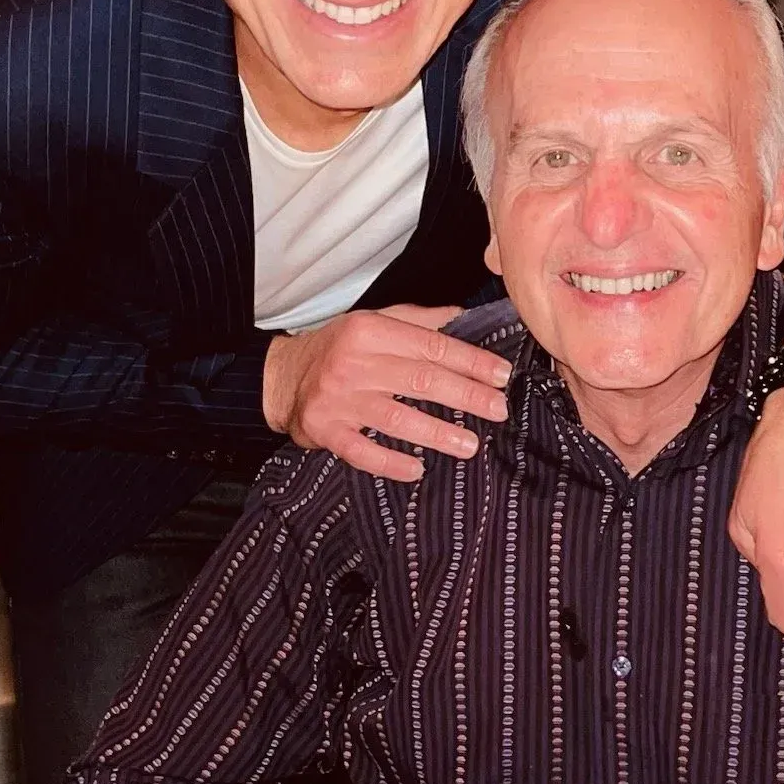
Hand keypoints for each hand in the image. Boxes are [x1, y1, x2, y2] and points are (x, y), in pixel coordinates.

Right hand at [262, 305, 510, 481]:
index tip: (501, 375)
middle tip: (498, 410)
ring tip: (471, 444)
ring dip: (438, 433)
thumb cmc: (338, 347)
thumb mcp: (373, 321)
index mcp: (370, 330)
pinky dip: (391, 462)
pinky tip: (418, 469)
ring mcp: (339, 400)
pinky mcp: (326, 431)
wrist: (282, 377)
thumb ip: (418, 320)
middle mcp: (354, 363)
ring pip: (397, 418)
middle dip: (465, 396)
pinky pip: (362, 452)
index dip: (470, 361)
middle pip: (420, 380)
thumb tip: (464, 315)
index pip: (431, 345)